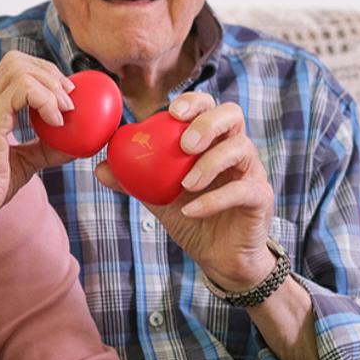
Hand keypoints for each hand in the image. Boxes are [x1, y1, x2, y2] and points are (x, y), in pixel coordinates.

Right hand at [0, 51, 75, 225]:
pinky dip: (46, 100)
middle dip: (49, 72)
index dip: (42, 73)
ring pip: (20, 69)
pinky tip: (57, 120)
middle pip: (16, 60)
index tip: (65, 94)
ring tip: (66, 109)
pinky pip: (24, 90)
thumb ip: (45, 147)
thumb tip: (75, 143)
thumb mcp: (24, 162)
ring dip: (50, 85)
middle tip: (70, 96)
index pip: (13, 69)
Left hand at [96, 93, 277, 289]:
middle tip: (184, 144)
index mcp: (212, 140)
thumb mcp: (158, 198)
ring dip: (209, 163)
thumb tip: (99, 168)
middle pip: (232, 114)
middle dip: (207, 123)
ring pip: (241, 148)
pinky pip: (242, 190)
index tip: (171, 112)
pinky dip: (214, 199)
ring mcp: (251, 171)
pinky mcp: (260, 197)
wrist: (219, 257)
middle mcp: (235, 148)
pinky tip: (192, 211)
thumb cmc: (193, 217)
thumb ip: (134, 180)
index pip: (208, 106)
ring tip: (185, 185)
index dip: (193, 102)